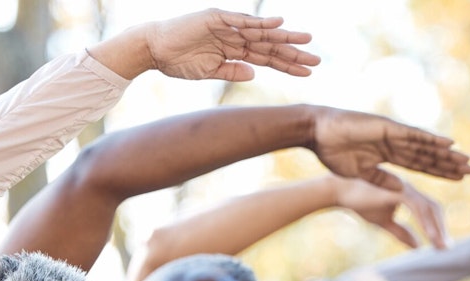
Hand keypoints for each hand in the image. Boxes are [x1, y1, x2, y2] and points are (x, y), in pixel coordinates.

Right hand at [144, 10, 319, 81]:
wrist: (153, 50)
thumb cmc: (177, 62)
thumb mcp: (208, 72)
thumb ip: (231, 71)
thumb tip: (255, 73)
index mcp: (234, 51)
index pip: (266, 58)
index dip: (287, 65)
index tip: (307, 72)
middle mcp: (235, 37)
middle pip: (269, 46)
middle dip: (292, 53)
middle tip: (316, 60)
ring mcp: (227, 26)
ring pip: (261, 33)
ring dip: (284, 37)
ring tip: (306, 41)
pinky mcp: (216, 19)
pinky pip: (242, 21)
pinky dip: (260, 22)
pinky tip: (279, 24)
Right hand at [310, 107, 469, 191]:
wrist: (318, 134)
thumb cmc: (332, 153)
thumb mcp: (361, 174)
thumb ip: (381, 181)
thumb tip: (399, 191)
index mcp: (388, 155)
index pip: (420, 164)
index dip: (439, 172)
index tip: (457, 179)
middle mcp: (395, 143)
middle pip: (428, 156)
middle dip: (449, 164)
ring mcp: (394, 134)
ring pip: (426, 146)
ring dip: (447, 154)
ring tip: (466, 160)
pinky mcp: (389, 128)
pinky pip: (415, 135)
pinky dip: (432, 140)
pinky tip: (449, 144)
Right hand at [332, 177, 447, 248]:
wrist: (339, 191)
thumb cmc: (360, 203)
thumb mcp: (384, 221)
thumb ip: (401, 232)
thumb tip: (417, 246)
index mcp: (408, 194)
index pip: (429, 210)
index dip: (438, 227)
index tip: (442, 245)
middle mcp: (409, 189)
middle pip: (434, 208)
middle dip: (442, 229)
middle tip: (445, 249)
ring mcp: (404, 188)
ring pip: (428, 208)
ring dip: (436, 229)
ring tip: (440, 247)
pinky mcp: (397, 190)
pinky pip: (417, 207)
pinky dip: (425, 222)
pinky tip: (429, 236)